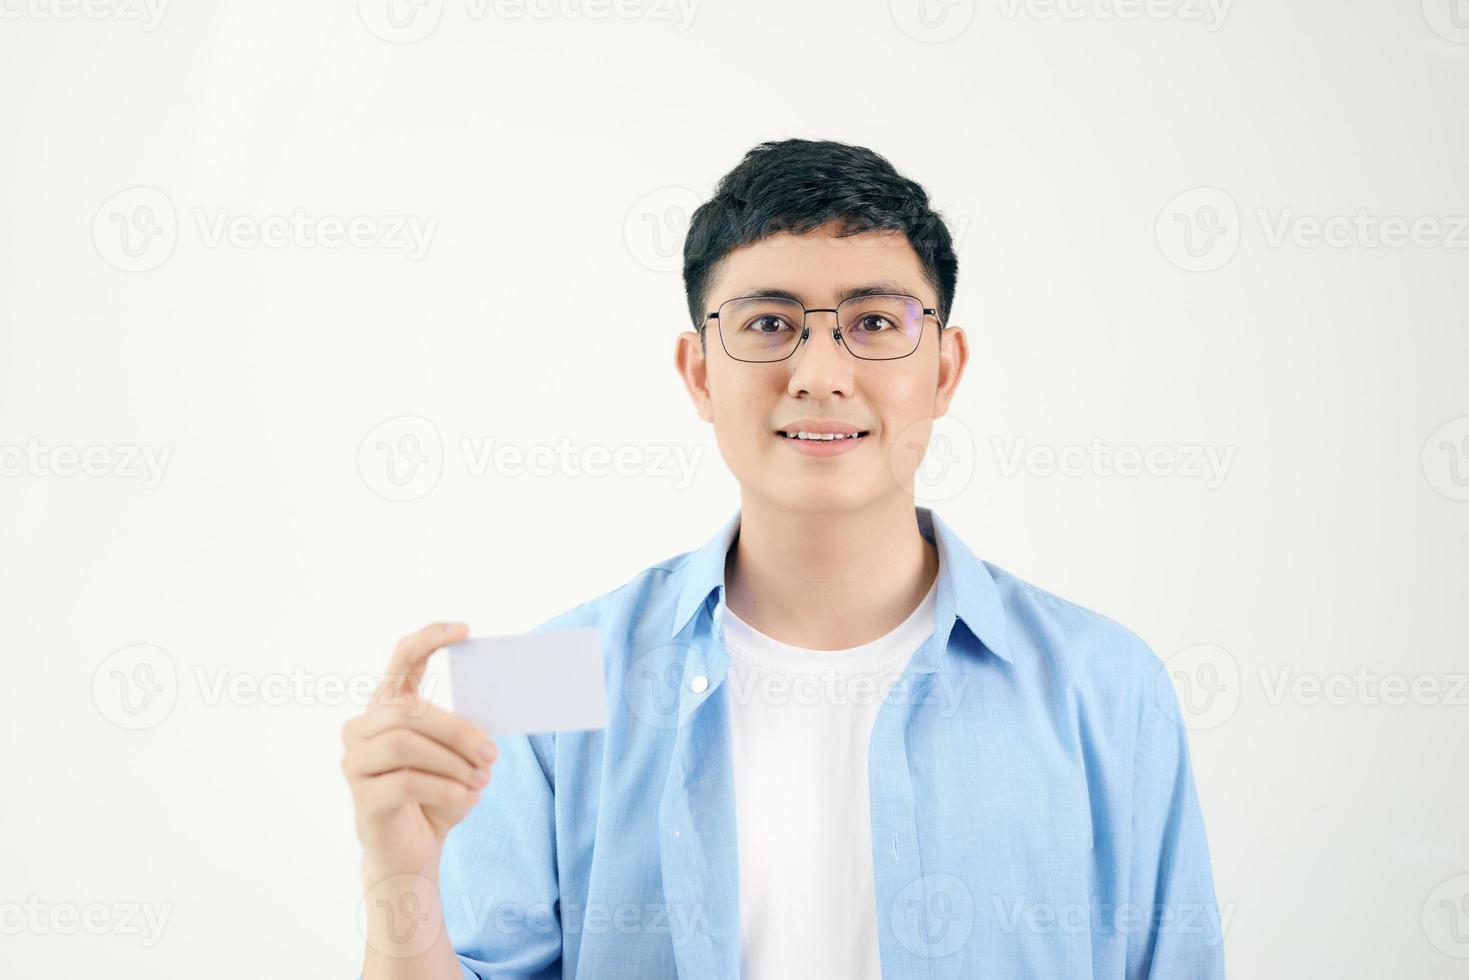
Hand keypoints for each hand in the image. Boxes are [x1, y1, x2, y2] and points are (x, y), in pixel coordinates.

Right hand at [341, 622, 496, 882]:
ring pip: (405, 744)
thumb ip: (464, 733)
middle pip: (409, 711)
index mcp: (388, 709)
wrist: (414, 854)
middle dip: (458, 730)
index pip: (401, 660)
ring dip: (452, 761)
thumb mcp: (458, 759)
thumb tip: (488, 728)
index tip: (465, 629)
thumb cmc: (438, 797)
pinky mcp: (361, 798)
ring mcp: (355, 762)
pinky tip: (465, 798)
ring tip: (481, 780)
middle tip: (492, 754)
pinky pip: (405, 782)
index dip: (429, 639)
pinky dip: (445, 789)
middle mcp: (362, 729)